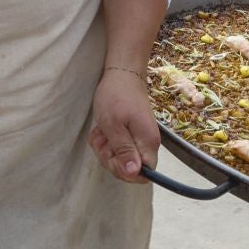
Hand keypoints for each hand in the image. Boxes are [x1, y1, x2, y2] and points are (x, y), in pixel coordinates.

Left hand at [88, 68, 158, 182]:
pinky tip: (102, 130)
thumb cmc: (116, 96)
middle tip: (103, 139)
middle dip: (111, 159)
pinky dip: (107, 142)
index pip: (145, 174)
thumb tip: (135, 173)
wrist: (122, 74)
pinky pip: (119, 148)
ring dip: (106, 149)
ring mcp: (140, 139)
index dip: (126, 172)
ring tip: (101, 131)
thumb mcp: (113, 125)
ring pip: (121, 159)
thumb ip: (124, 150)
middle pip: (130, 169)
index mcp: (147, 143)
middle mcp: (147, 143)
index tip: (112, 155)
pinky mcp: (132, 134)